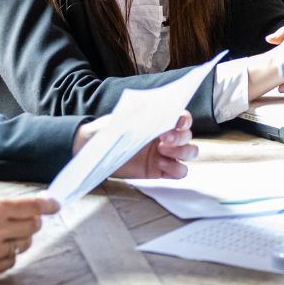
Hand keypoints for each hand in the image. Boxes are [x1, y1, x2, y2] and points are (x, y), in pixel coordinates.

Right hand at [0, 193, 56, 280]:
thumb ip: (7, 204)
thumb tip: (37, 202)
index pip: (32, 206)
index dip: (47, 204)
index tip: (54, 204)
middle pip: (33, 226)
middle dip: (31, 222)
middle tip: (20, 221)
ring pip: (24, 244)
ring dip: (17, 239)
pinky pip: (11, 262)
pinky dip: (6, 256)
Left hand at [75, 110, 197, 180]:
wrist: (94, 150)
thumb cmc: (108, 130)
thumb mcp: (122, 119)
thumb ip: (139, 117)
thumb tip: (153, 112)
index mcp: (160, 121)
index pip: (183, 118)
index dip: (184, 120)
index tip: (176, 123)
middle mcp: (166, 137)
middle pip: (188, 137)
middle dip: (180, 138)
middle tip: (163, 140)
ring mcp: (164, 154)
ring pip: (189, 153)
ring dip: (182, 153)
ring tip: (162, 153)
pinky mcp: (159, 171)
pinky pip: (179, 172)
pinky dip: (175, 169)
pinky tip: (161, 165)